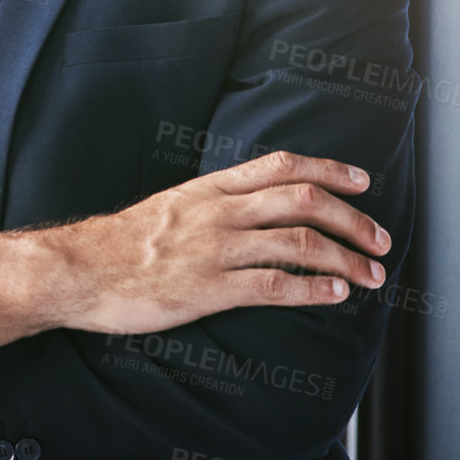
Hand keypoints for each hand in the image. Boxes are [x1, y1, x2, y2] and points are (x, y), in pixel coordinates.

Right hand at [59, 149, 390, 336]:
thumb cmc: (121, 244)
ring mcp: (214, 249)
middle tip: (380, 240)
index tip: (361, 180)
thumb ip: (210, 203)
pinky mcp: (209, 288)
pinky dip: (312, 289)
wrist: (78, 269)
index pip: (280, 165)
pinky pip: (273, 285)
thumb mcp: (169, 206)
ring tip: (371, 274)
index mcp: (209, 188)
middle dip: (351, 219)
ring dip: (345, 258)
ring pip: (297, 243)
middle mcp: (218, 212)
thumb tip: (249, 207)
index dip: (328, 169)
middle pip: (302, 200)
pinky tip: (336, 295)